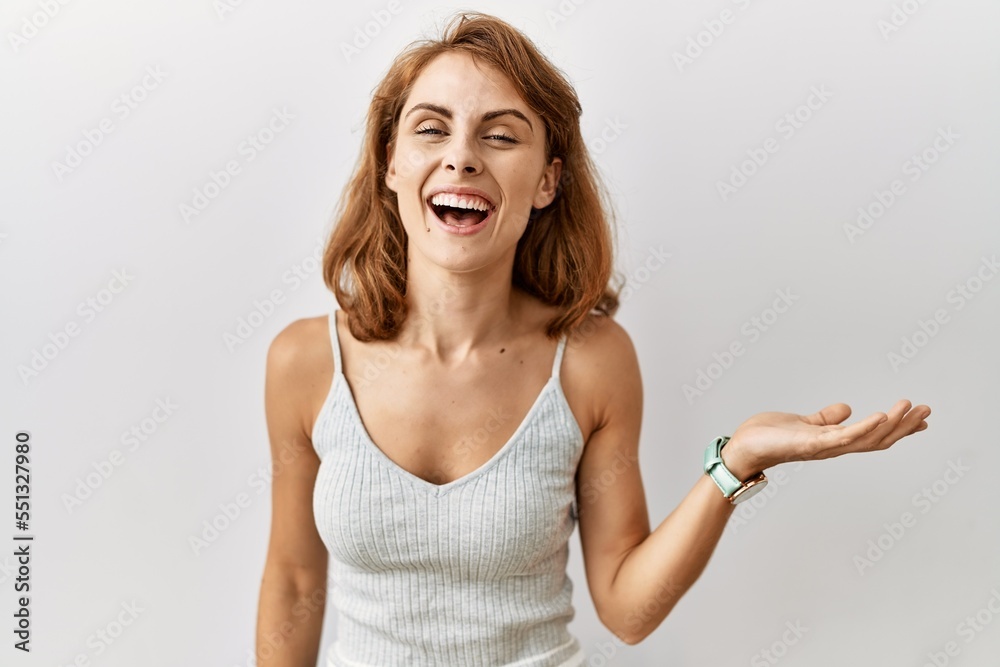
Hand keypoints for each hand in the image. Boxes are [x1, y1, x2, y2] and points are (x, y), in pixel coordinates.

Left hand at [722, 399, 930, 476]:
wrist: (742, 449)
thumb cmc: (768, 438)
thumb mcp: (803, 423)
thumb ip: (825, 419)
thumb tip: (847, 409)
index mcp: (833, 441)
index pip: (873, 436)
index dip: (898, 428)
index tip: (921, 417)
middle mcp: (833, 447)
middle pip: (878, 440)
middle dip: (904, 426)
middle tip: (927, 410)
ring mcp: (823, 447)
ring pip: (866, 438)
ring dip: (891, 424)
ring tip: (911, 408)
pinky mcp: (810, 443)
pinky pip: (843, 437)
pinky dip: (863, 428)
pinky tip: (879, 416)